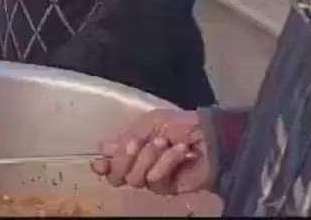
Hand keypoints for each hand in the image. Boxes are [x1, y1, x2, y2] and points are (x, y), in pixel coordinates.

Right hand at [90, 109, 210, 194]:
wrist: (209, 136)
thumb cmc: (180, 125)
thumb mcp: (149, 122)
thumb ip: (126, 137)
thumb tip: (103, 148)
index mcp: (130, 146)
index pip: (108, 161)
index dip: (102, 164)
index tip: (100, 162)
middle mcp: (137, 164)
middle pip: (116, 174)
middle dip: (124, 158)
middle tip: (136, 144)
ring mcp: (151, 177)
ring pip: (134, 178)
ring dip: (149, 156)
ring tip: (164, 143)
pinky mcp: (166, 188)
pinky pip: (154, 180)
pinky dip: (166, 163)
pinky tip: (179, 152)